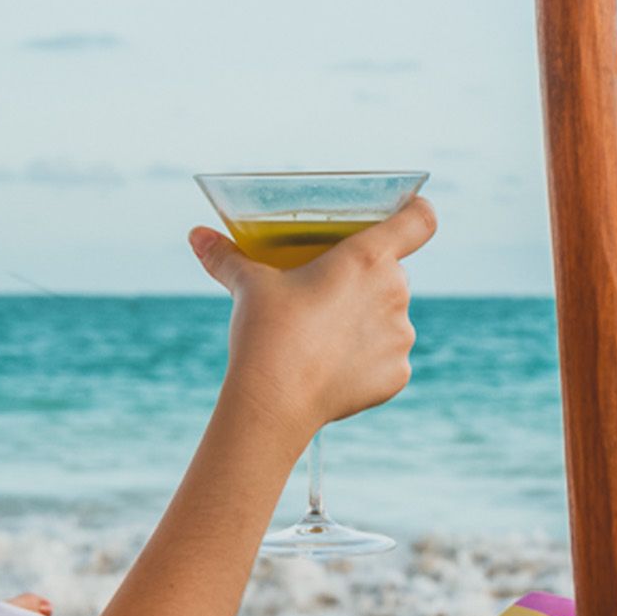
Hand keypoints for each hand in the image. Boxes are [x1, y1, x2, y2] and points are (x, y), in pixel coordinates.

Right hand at [189, 196, 435, 445]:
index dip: (415, 213)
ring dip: (366, 321)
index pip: (419, 220)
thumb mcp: (248, 285)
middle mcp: (395, 293)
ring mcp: (400, 337)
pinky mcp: (397, 374)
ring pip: (390, 318)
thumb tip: (197, 236)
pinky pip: (387, 358)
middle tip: (327, 293)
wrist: (274, 402)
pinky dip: (366, 359)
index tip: (404, 215)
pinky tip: (333, 366)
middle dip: (365, 280)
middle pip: (392, 273)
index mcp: (368, 258)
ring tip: (323, 336)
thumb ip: (227, 256)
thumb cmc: (267, 332)